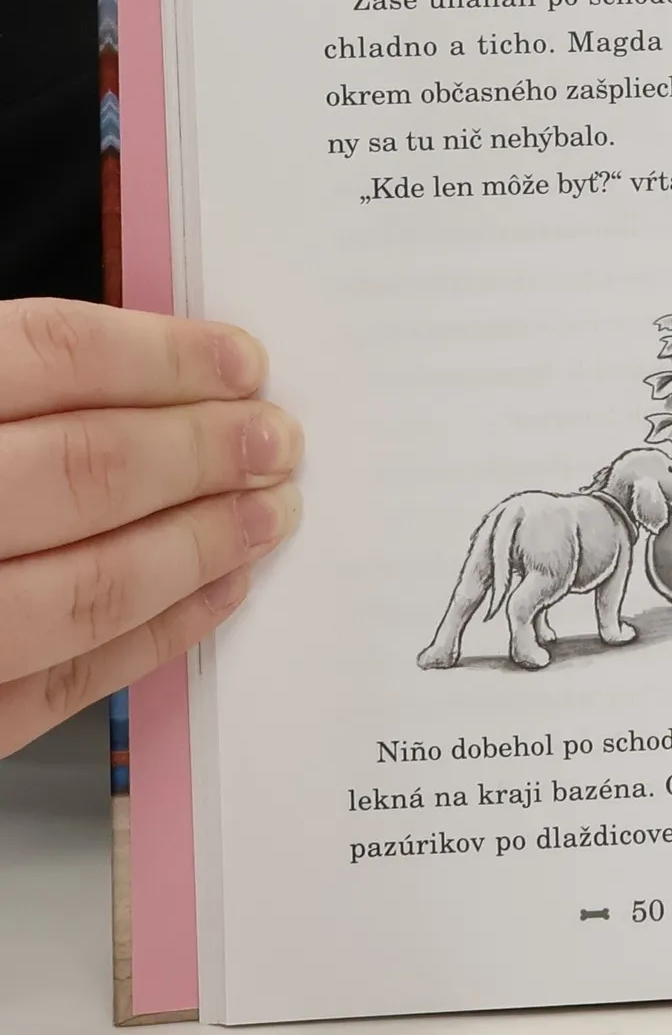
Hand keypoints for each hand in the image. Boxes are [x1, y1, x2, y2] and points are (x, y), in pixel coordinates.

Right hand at [0, 300, 301, 758]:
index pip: (40, 358)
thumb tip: (138, 366)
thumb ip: (0, 385)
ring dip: (199, 545)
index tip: (240, 359)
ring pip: (84, 586)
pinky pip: (66, 679)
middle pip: (79, 469)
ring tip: (270, 513)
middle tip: (280, 438)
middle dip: (202, 451)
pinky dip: (158, 634)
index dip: (157, 355)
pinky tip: (217, 592)